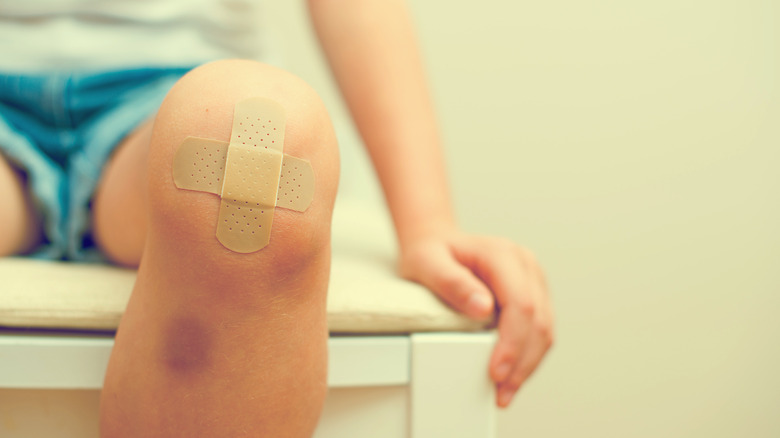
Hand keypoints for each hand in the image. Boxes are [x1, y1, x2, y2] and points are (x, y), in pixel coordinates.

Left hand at [399, 231, 553, 407]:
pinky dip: (527, 355)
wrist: (437, 243)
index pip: (521, 304)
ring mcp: (532, 280)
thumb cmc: (431, 253)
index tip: (497, 372)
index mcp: (503, 255)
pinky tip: (511, 374)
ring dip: (528, 364)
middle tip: (501, 392)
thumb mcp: (428, 264)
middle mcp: (524, 265)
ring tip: (506, 391)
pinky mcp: (531, 294)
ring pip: (544, 328)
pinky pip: (538, 329)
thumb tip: (483, 308)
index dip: (512, 343)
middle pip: (538, 320)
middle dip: (522, 362)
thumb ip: (453, 283)